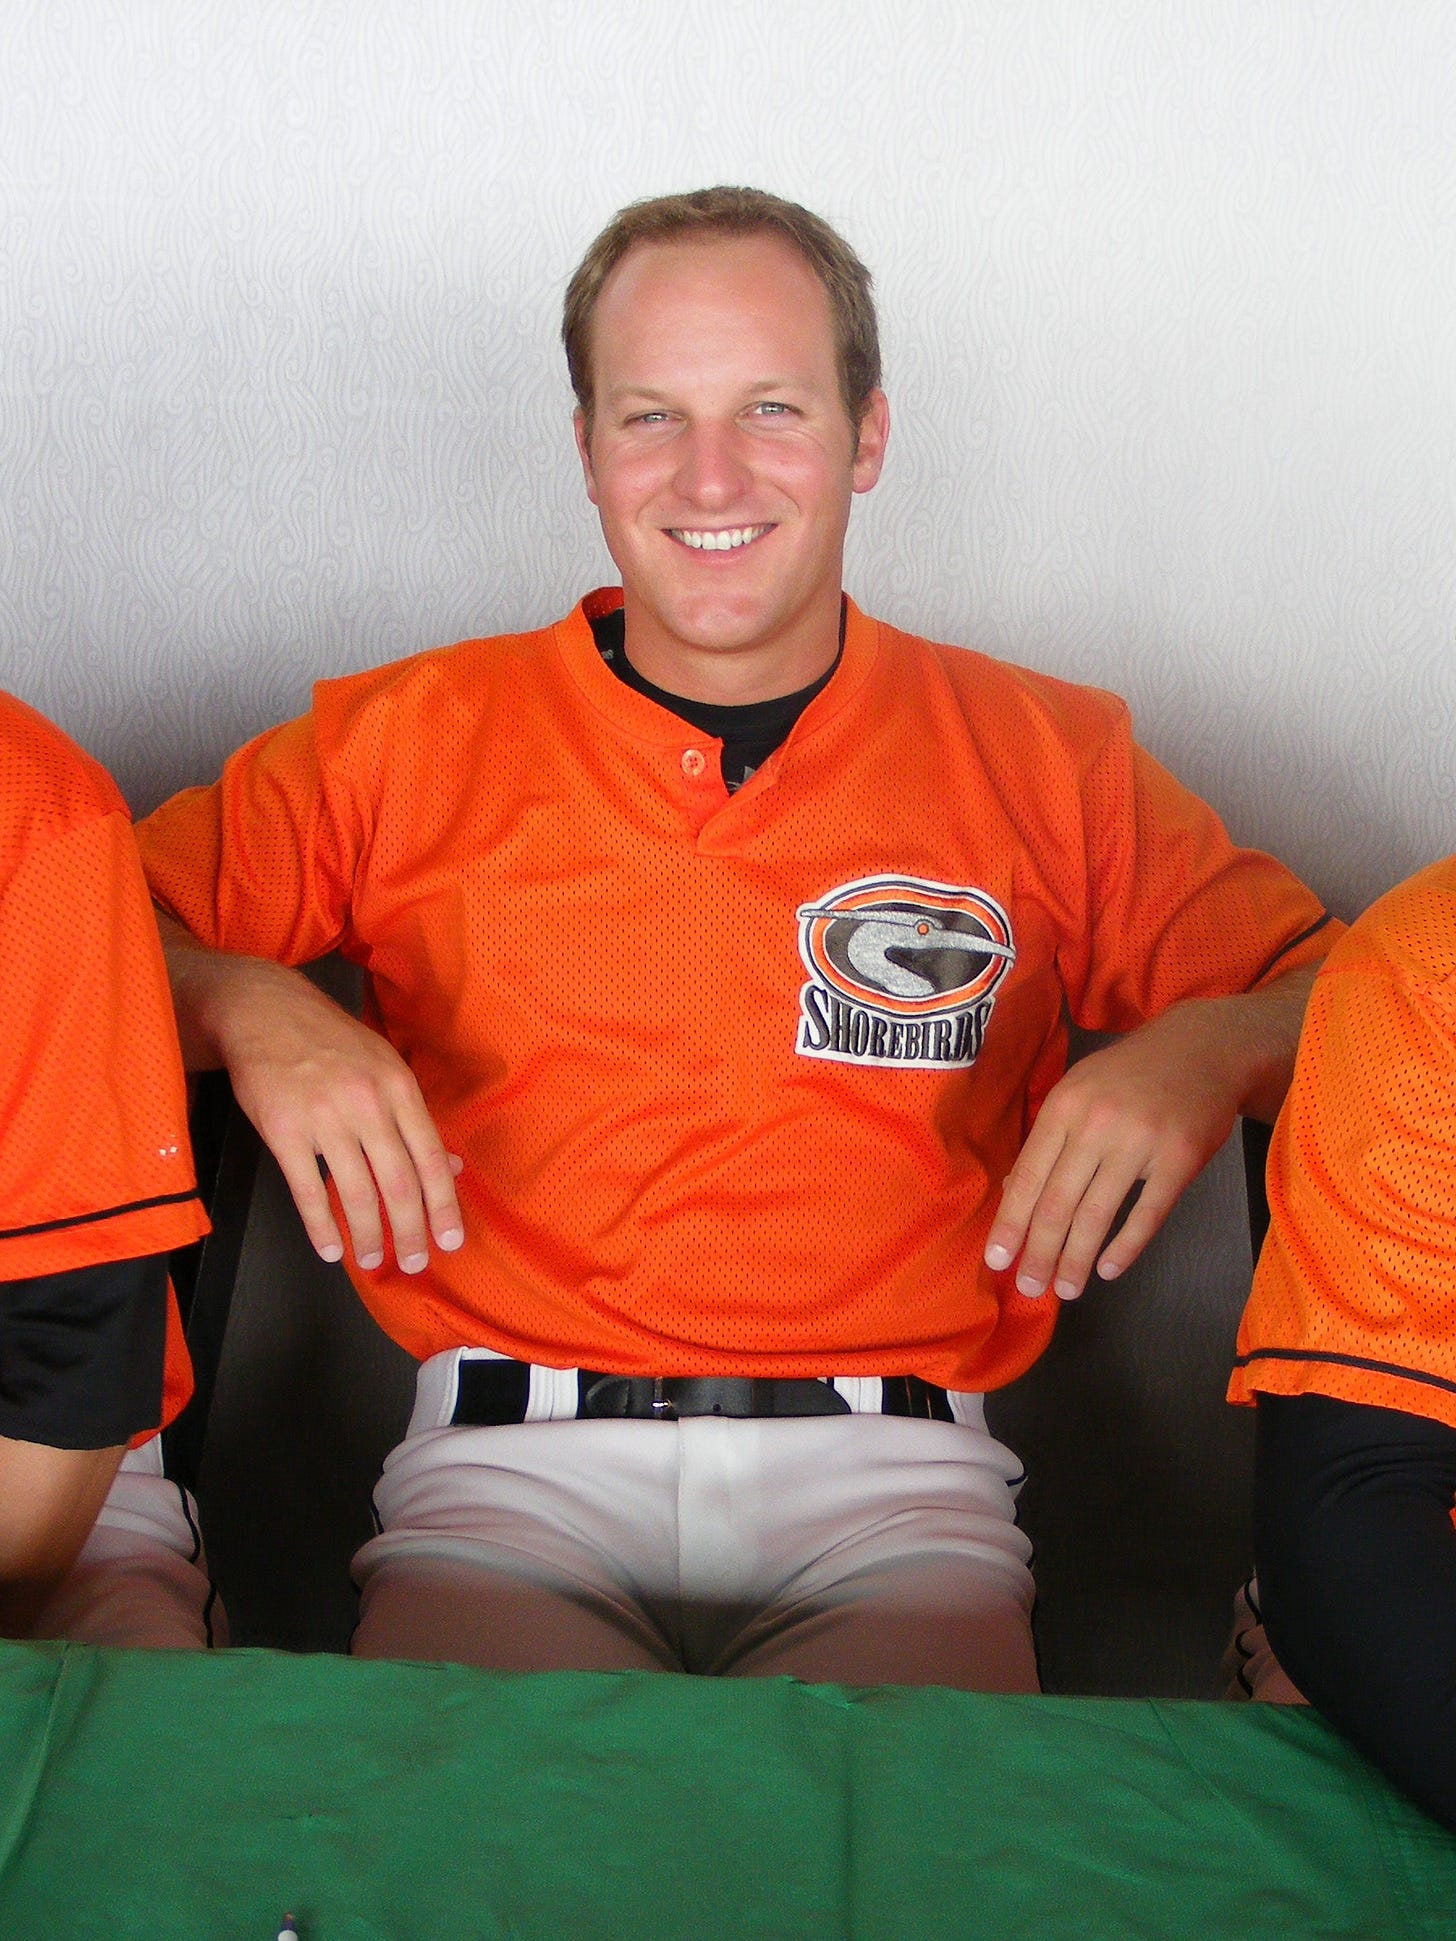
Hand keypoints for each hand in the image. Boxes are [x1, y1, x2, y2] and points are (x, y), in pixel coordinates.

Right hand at [160, 920, 464, 1272]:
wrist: (266, 1012)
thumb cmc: (332, 1043)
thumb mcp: (386, 1068)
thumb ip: (416, 1120)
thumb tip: (453, 1167)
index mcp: (399, 1088)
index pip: (430, 1158)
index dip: (443, 1205)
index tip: (450, 1240)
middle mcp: (368, 1104)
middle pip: (398, 1182)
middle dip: (410, 1231)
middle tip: (415, 1262)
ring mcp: (324, 1117)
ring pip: (355, 1192)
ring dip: (368, 1235)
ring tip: (373, 1261)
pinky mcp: (284, 1130)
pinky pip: (306, 1190)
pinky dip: (320, 1226)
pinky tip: (330, 1249)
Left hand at [982, 989, 1291, 1300]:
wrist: (1203, 1048)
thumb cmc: (1130, 1074)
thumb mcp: (1078, 1090)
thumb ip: (1047, 1138)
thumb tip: (1010, 1191)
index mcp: (1063, 1108)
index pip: (1027, 1177)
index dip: (1010, 1224)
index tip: (997, 1261)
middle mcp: (1096, 1125)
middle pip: (1057, 1203)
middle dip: (1039, 1253)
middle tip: (1029, 1288)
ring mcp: (1140, 1142)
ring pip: (1097, 1214)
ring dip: (1077, 1260)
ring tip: (1066, 1289)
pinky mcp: (1179, 1159)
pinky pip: (1147, 1214)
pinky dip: (1126, 1247)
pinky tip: (1108, 1269)